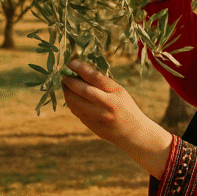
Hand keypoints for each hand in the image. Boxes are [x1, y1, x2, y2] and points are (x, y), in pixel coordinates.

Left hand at [62, 60, 172, 178]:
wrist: (133, 132)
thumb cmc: (126, 107)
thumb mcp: (119, 92)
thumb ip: (103, 83)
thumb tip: (81, 70)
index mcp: (116, 93)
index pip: (96, 78)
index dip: (82, 69)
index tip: (72, 63)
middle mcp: (107, 105)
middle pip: (82, 90)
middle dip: (70, 81)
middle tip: (64, 74)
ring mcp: (98, 117)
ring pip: (75, 102)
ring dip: (67, 92)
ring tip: (65, 84)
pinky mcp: (91, 125)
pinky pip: (76, 111)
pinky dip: (71, 101)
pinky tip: (70, 96)